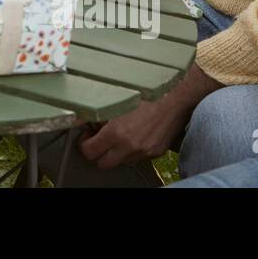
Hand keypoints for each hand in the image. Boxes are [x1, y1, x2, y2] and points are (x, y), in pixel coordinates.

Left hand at [78, 64, 220, 168]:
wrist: (175, 98)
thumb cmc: (146, 94)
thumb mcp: (116, 101)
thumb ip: (98, 114)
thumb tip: (83, 121)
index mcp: (117, 133)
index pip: (90, 152)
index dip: (84, 144)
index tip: (87, 136)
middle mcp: (130, 147)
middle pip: (103, 164)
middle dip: (98, 153)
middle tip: (99, 139)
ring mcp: (144, 152)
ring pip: (121, 162)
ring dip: (116, 152)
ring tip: (119, 135)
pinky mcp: (155, 153)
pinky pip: (138, 158)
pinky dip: (132, 150)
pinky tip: (135, 135)